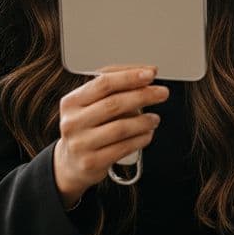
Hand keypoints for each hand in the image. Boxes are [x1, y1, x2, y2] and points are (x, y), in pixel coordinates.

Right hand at [53, 66, 168, 208]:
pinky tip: (148, 134)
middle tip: (162, 93)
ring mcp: (80, 144)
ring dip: (144, 121)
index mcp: (72, 102)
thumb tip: (148, 71)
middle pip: (114, 104)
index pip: (102, 83)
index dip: (129, 77)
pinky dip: (140, 139)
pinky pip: (123, 148)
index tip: (150, 74)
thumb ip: (116, 85)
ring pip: (120, 127)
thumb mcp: (92, 104)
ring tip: (155, 118)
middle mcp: (72, 122)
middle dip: (143, 95)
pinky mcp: (91, 162)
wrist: (71, 163)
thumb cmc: (87, 127)